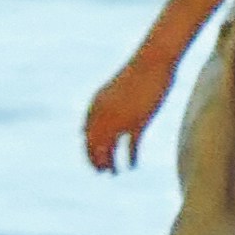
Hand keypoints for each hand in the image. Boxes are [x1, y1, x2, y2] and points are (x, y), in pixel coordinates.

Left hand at [80, 49, 178, 175]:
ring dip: (110, 163)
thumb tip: (82, 131)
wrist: (152, 61)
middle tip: (102, 172)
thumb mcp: (109, 93)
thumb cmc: (134, 75)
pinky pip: (131, 147)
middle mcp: (104, 114)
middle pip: (95, 145)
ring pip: (110, 149)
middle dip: (96, 161)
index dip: (88, 151)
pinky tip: (132, 165)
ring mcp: (121, 118)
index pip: (86, 136)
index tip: (93, 162)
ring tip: (114, 173)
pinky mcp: (139, 121)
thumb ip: (96, 111)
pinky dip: (131, 158)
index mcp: (96, 105)